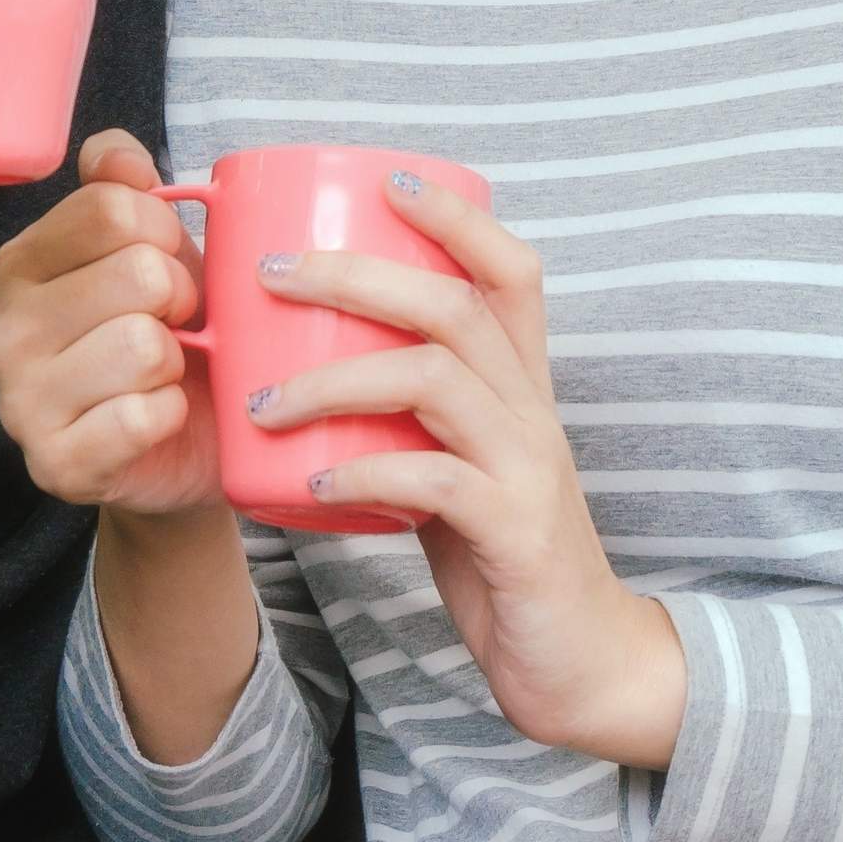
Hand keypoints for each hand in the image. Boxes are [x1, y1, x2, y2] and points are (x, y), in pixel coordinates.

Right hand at [0, 129, 222, 517]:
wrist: (184, 448)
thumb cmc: (171, 337)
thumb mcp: (157, 252)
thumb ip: (127, 191)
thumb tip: (115, 154)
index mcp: (22, 264)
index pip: (112, 208)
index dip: (168, 232)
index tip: (172, 265)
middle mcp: (5, 331)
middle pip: (136, 273)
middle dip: (183, 298)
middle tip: (176, 327)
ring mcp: (21, 403)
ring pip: (142, 346)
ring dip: (176, 362)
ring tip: (163, 374)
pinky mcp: (55, 466)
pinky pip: (142, 417)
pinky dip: (171, 415)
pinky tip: (158, 419)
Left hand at [244, 168, 684, 767]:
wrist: (579, 663)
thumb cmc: (501, 558)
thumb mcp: (458, 468)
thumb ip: (408, 420)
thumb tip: (308, 372)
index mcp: (523, 386)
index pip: (511, 271)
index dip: (456, 216)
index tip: (387, 178)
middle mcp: (533, 411)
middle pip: (453, 305)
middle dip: (355, 276)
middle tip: (270, 275)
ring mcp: (528, 467)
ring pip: (436, 378)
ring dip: (335, 378)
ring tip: (264, 401)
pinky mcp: (516, 530)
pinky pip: (435, 479)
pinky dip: (366, 470)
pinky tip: (313, 483)